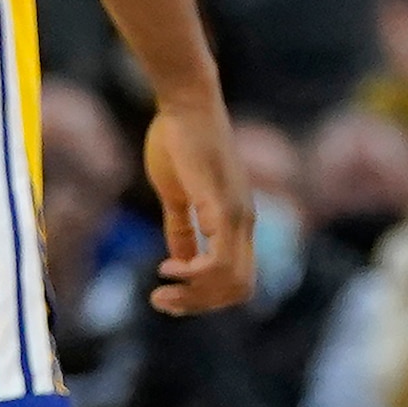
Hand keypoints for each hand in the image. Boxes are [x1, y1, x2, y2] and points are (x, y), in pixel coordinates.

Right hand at [138, 94, 254, 316]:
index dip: (206, 295)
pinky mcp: (222, 205)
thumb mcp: (176, 195)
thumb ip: (180, 227)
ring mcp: (238, 214)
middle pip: (239, 289)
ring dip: (194, 295)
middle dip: (199, 304)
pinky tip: (170, 267)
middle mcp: (245, 222)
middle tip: (162, 299)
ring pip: (233, 282)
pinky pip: (220, 258)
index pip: (238, 279)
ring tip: (162, 286)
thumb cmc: (178, 141)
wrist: (185, 102)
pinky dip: (196, 275)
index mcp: (237, 220)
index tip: (169, 285)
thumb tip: (178, 260)